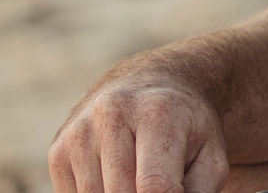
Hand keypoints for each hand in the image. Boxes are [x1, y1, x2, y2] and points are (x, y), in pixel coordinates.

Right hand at [49, 74, 229, 192]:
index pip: (155, 186)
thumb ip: (199, 191)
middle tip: (157, 182)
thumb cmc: (184, 128)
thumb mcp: (209, 154)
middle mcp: (111, 114)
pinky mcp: (58, 149)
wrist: (148, 85)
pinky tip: (116, 175)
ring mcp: (79, 131)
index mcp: (157, 112)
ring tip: (140, 174)